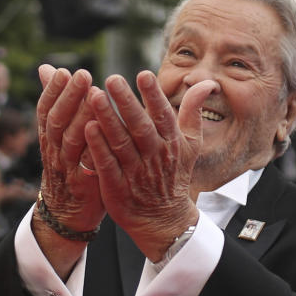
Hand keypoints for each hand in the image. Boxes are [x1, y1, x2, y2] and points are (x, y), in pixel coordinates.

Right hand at [35, 64, 104, 232]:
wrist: (67, 212)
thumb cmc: (68, 165)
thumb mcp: (58, 134)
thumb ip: (58, 102)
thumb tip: (46, 68)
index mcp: (49, 137)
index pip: (45, 109)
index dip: (52, 90)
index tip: (63, 70)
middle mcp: (54, 150)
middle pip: (56, 120)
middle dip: (69, 96)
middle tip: (82, 74)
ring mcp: (67, 167)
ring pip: (70, 140)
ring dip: (82, 116)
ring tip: (96, 95)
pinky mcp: (82, 183)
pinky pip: (86, 164)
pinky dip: (93, 148)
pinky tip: (104, 132)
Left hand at [85, 71, 214, 259]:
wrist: (164, 220)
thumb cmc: (174, 175)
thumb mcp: (191, 145)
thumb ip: (193, 111)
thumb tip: (208, 82)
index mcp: (172, 143)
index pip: (164, 116)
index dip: (154, 96)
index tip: (144, 75)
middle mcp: (154, 156)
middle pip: (140, 126)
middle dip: (126, 102)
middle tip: (112, 79)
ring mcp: (135, 173)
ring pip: (121, 143)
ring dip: (107, 119)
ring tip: (94, 97)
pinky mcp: (118, 188)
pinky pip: (107, 165)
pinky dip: (98, 148)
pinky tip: (87, 129)